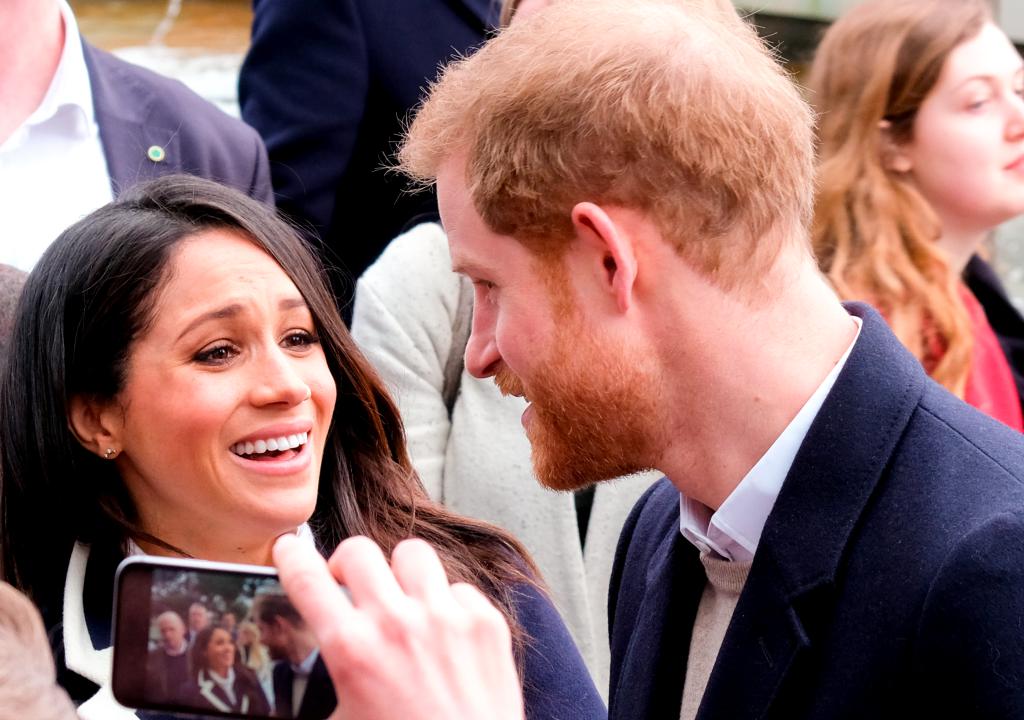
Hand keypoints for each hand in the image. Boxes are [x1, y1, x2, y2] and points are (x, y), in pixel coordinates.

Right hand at [273, 534, 525, 719]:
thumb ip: (326, 683)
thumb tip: (306, 669)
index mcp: (352, 650)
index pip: (307, 579)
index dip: (291, 557)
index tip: (289, 550)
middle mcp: (397, 623)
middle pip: (357, 551)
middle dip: (345, 565)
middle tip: (348, 584)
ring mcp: (446, 617)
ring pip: (412, 553)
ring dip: (399, 573)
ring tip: (401, 598)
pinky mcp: (486, 622)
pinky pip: (458, 587)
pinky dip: (447, 603)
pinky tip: (445, 631)